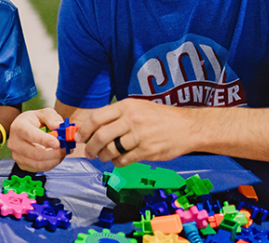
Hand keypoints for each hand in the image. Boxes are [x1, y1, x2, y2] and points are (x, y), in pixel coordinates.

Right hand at [8, 108, 67, 171]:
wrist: (23, 129)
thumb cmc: (34, 121)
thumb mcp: (44, 113)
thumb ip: (52, 118)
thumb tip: (59, 126)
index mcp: (19, 127)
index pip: (31, 135)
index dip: (45, 140)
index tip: (58, 143)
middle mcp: (15, 143)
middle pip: (36, 154)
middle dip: (55, 153)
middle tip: (66, 148)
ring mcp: (17, 155)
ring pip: (39, 164)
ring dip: (55, 160)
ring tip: (63, 152)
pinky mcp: (22, 164)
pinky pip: (39, 168)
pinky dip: (51, 164)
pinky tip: (55, 156)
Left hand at [78, 98, 195, 166]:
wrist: (189, 127)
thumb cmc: (161, 117)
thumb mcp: (138, 107)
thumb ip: (117, 116)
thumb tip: (93, 127)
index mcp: (126, 106)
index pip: (96, 118)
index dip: (84, 130)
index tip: (79, 137)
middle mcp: (131, 119)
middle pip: (100, 136)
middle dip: (90, 147)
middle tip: (89, 153)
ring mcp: (139, 136)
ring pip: (110, 150)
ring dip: (104, 156)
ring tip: (105, 156)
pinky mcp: (147, 151)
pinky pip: (123, 160)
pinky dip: (117, 162)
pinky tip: (120, 159)